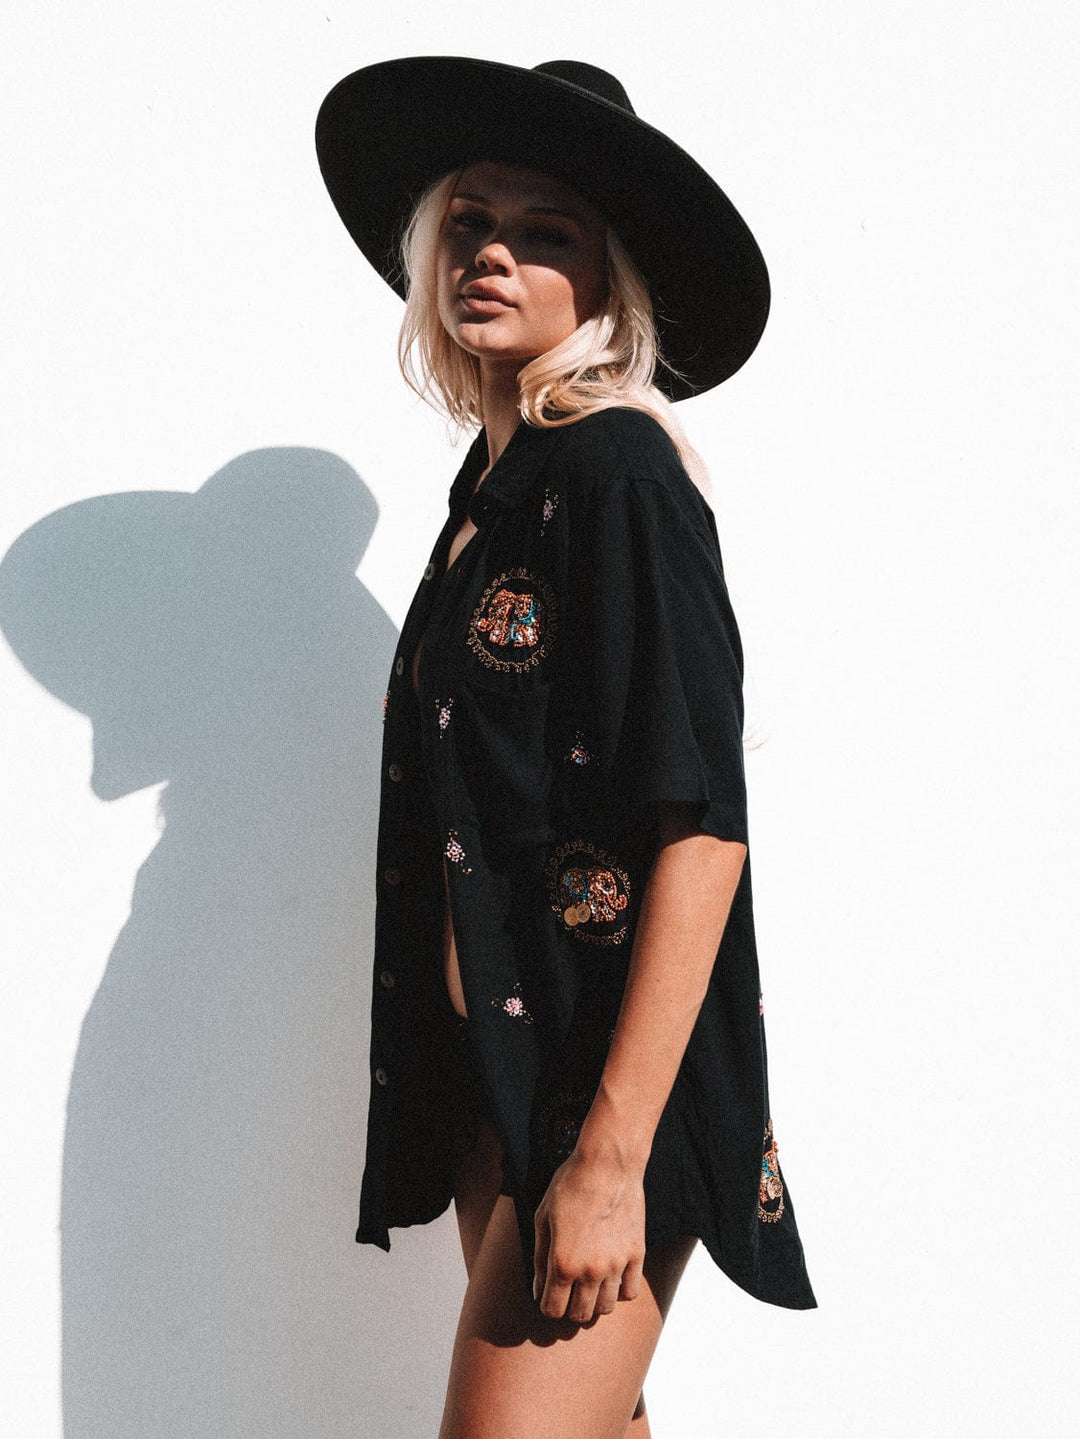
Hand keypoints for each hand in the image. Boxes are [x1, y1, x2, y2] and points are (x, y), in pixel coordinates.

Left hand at [532, 1149, 645, 1322]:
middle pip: (579, 1315)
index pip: (552, 1310)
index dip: (547, 1306)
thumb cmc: (569, 1187)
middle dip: (569, 1308)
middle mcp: (591, 1271)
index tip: (548, 1295)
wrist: (607, 1164)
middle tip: (568, 1291)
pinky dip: (619, 1291)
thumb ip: (539, 1259)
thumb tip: (538, 1290)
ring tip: (589, 1284)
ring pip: (605, 1308)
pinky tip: (611, 1277)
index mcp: (563, 1263)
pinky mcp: (637, 1255)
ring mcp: (616, 1265)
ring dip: (594, 1302)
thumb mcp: (542, 1219)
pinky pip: (630, 1292)